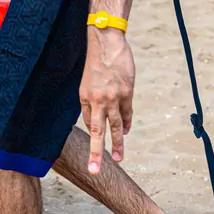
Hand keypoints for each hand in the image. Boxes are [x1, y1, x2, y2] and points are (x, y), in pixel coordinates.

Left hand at [79, 28, 134, 172]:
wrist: (107, 43)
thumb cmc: (96, 62)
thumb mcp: (86, 82)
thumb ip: (89, 101)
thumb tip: (95, 121)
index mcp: (85, 97)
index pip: (89, 123)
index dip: (93, 134)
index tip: (94, 147)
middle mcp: (98, 100)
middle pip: (98, 132)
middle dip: (97, 153)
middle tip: (95, 170)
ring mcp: (114, 98)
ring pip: (116, 126)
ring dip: (117, 144)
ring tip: (118, 158)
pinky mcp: (128, 93)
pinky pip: (127, 114)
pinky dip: (127, 124)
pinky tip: (126, 132)